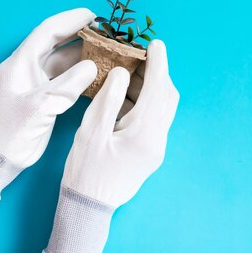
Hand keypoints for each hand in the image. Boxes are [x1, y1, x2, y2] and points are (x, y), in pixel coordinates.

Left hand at [0, 8, 97, 229]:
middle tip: (104, 31)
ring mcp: (34, 83)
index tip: (92, 15)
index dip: (70, 20)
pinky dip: (80, 74)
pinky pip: (64, 78)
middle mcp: (26, 69)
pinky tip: (97, 74)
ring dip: (82, 55)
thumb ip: (68, 84)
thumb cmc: (11, 133)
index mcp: (19, 64)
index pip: (46, 32)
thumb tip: (92, 66)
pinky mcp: (42, 98)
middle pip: (55, 44)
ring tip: (106, 51)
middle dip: (79, 35)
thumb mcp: (41, 106)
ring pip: (62, 62)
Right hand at [43, 40, 178, 252]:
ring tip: (127, 73)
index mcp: (144, 134)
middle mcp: (157, 140)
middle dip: (156, 74)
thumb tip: (122, 73)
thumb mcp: (91, 132)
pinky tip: (125, 95)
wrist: (88, 209)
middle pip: (166, 97)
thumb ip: (109, 99)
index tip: (156, 43)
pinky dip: (144, 102)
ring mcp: (156, 147)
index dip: (158, 64)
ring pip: (161, 108)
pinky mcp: (150, 151)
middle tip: (138, 56)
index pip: (157, 90)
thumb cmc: (85, 172)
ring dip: (149, 88)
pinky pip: (154, 119)